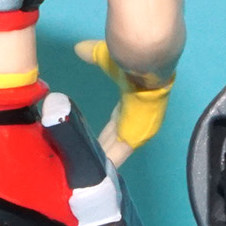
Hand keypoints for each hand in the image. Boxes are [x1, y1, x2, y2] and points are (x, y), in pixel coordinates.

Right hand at [74, 39, 173, 166]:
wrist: (147, 67)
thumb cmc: (131, 61)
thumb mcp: (106, 57)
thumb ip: (92, 54)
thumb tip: (79, 48)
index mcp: (132, 104)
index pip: (117, 124)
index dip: (105, 134)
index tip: (92, 141)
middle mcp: (136, 121)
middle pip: (116, 141)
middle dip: (102, 151)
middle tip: (86, 164)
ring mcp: (136, 132)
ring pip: (115, 151)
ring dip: (102, 162)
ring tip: (86, 175)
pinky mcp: (132, 139)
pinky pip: (116, 156)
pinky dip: (105, 166)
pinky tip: (95, 177)